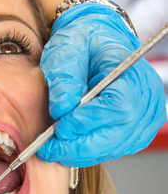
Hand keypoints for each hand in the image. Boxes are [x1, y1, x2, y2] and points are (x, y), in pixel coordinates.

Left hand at [38, 2, 166, 166]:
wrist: (96, 40)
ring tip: (52, 149)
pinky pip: (114, 148)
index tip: (58, 129)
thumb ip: (64, 78)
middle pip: (118, 134)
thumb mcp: (66, 50)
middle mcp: (147, 97)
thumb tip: (61, 110)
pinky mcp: (136, 129)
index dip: (87, 122)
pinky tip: (68, 146)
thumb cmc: (82, 42)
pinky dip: (89, 151)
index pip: (118, 107)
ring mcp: (145, 116)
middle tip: (47, 149)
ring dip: (81, 152)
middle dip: (79, 146)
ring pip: (115, 146)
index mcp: (132, 72)